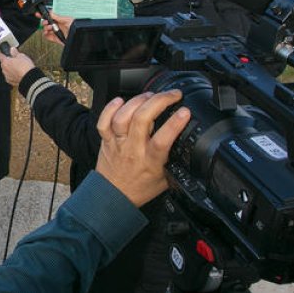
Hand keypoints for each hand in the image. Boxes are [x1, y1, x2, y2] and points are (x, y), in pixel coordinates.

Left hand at [0, 47, 35, 87]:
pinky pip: (10, 77)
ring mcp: (7, 77)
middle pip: (3, 64)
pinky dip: (13, 75)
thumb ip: (15, 53)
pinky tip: (18, 73)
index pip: (1, 56)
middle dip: (7, 62)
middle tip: (14, 60)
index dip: (3, 54)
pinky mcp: (12, 82)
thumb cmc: (25, 67)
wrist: (30, 78)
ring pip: (7, 71)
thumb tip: (12, 50)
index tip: (4, 53)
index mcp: (5, 62)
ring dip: (10, 69)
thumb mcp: (21, 56)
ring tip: (18, 67)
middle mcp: (4, 70)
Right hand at [41, 12, 73, 44]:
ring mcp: (55, 32)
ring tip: (50, 28)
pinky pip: (47, 36)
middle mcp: (57, 25)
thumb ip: (58, 17)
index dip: (43, 15)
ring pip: (45, 29)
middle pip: (46, 23)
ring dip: (45, 28)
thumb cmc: (75, 28)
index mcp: (60, 20)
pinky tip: (48, 33)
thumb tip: (50, 12)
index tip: (38, 14)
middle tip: (46, 23)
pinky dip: (46, 34)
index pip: (50, 16)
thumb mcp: (67, 20)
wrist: (77, 37)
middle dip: (44, 22)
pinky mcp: (55, 38)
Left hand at [94, 90, 189, 206]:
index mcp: (151, 161)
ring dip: (138, 101)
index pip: (163, 140)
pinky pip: (103, 121)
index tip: (184, 111)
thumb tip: (189, 147)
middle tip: (172, 95)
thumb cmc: (140, 188)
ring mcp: (118, 143)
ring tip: (150, 95)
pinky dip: (110, 108)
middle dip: (159, 101)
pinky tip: (120, 101)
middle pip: (142, 120)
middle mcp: (133, 150)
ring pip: (123, 117)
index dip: (174, 123)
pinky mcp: (106, 140)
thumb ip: (175, 162)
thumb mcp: (166, 178)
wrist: (114, 197)